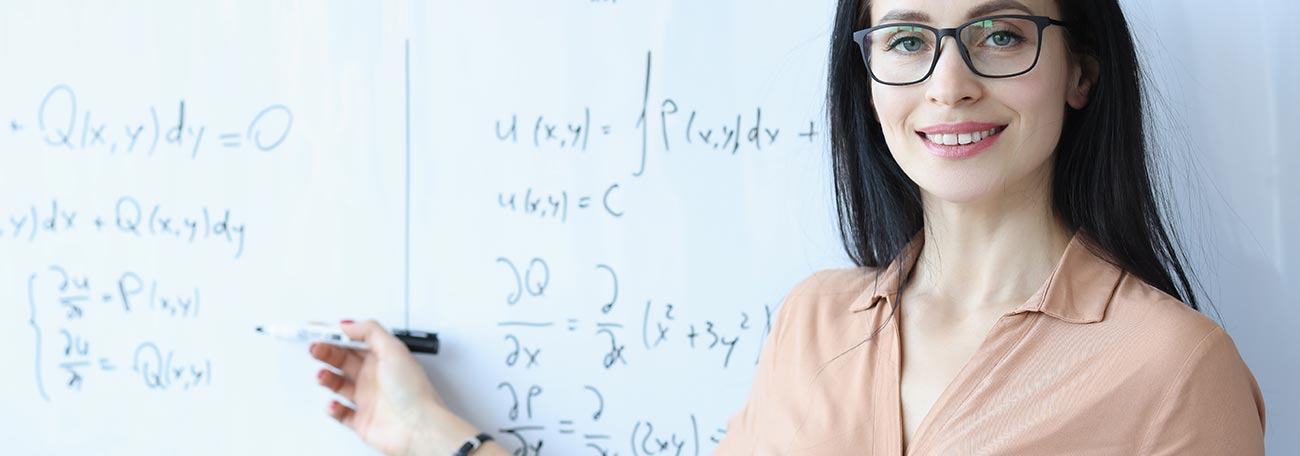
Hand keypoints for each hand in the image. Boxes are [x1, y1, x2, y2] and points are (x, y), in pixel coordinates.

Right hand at [308, 319, 482, 455]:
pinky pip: (341, 413)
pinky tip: (334, 404)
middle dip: (327, 353)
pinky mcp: (362, 420)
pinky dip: (333, 409)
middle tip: (315, 349)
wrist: (418, 428)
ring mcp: (368, 398)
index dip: (336, 335)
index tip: (318, 330)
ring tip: (322, 375)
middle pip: (343, 360)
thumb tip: (348, 324)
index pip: (355, 341)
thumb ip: (370, 332)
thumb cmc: (413, 392)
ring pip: (339, 384)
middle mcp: (375, 377)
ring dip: (327, 378)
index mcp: (383, 358)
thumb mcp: (393, 350)